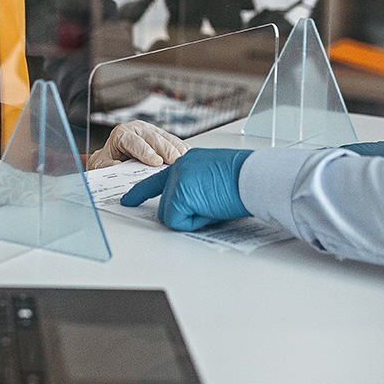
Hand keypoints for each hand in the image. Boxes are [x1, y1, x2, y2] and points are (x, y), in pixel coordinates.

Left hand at [87, 120, 188, 169]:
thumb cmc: (108, 160)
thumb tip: (119, 167)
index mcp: (121, 133)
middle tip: (174, 161)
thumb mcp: (103, 164)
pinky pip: (173, 140)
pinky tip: (187, 154)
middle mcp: (137, 128)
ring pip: (165, 137)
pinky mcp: (160, 135)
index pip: (134, 141)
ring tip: (184, 159)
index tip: (156, 162)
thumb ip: (110, 165)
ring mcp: (150, 130)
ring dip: (176, 148)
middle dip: (165, 150)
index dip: (146, 152)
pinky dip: (181, 147)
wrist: (111, 155)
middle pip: (153, 138)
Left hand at [120, 148, 249, 230]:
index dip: (141, 192)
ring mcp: (177, 179)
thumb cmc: (246, 179)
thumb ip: (198, 188)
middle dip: (184, 214)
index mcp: (188, 161)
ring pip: (170, 214)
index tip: (128, 199)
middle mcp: (178, 167)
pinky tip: (212, 208)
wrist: (256, 177)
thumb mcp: (216, 179)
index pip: (158, 178)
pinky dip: (194, 223)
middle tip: (212, 207)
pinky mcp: (179, 193)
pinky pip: (177, 221)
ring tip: (215, 204)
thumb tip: (196, 208)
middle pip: (165, 204)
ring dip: (191, 218)